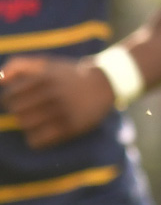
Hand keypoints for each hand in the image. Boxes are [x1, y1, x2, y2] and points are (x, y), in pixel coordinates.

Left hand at [0, 55, 116, 148]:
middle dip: (20, 112)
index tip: (22, 99)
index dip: (11, 99)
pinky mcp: (70, 127)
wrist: (106, 83)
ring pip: (26, 126)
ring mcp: (62, 111)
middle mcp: (52, 94)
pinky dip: (36, 139)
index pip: (9, 96)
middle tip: (31, 110)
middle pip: (17, 112)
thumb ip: (18, 66)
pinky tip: (44, 132)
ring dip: (28, 125)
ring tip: (38, 120)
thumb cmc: (68, 74)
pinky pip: (38, 141)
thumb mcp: (46, 63)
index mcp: (44, 78)